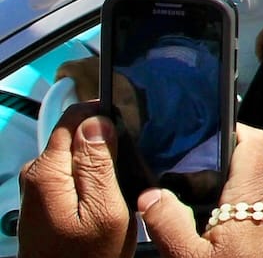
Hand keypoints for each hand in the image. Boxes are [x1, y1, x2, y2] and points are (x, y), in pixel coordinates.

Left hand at [18, 103, 132, 257]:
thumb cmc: (86, 257)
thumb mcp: (105, 211)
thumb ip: (99, 165)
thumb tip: (97, 121)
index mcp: (48, 171)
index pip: (74, 118)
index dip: (103, 118)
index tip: (127, 133)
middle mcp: (36, 174)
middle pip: (74, 134)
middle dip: (103, 143)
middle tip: (126, 169)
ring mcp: (38, 187)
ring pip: (75, 154)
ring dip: (99, 162)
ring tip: (117, 188)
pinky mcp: (45, 198)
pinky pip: (71, 172)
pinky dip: (91, 178)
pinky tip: (104, 198)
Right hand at [140, 125, 262, 257]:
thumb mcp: (190, 257)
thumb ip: (168, 222)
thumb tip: (150, 195)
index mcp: (254, 195)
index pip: (253, 140)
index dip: (233, 127)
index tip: (206, 130)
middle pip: (245, 169)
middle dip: (216, 174)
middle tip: (183, 181)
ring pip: (249, 195)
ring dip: (224, 200)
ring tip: (193, 213)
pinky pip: (257, 215)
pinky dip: (235, 218)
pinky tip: (212, 235)